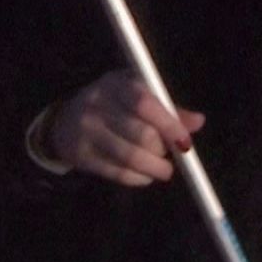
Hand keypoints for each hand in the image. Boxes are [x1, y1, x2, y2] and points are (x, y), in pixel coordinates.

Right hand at [45, 70, 205, 187]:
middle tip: (171, 154)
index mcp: (116, 83)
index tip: (185, 143)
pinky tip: (145, 175)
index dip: (168, 124)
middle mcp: (98, 104)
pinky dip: (139, 178)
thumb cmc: (111, 105)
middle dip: (162, 149)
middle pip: (140, 133)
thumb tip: (198, 121)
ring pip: (129, 157)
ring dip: (154, 168)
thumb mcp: (136, 96)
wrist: (64, 122)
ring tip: (163, 169)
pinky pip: (117, 173)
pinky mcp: (81, 155)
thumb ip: (167, 108)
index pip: (145, 103)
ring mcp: (87, 130)